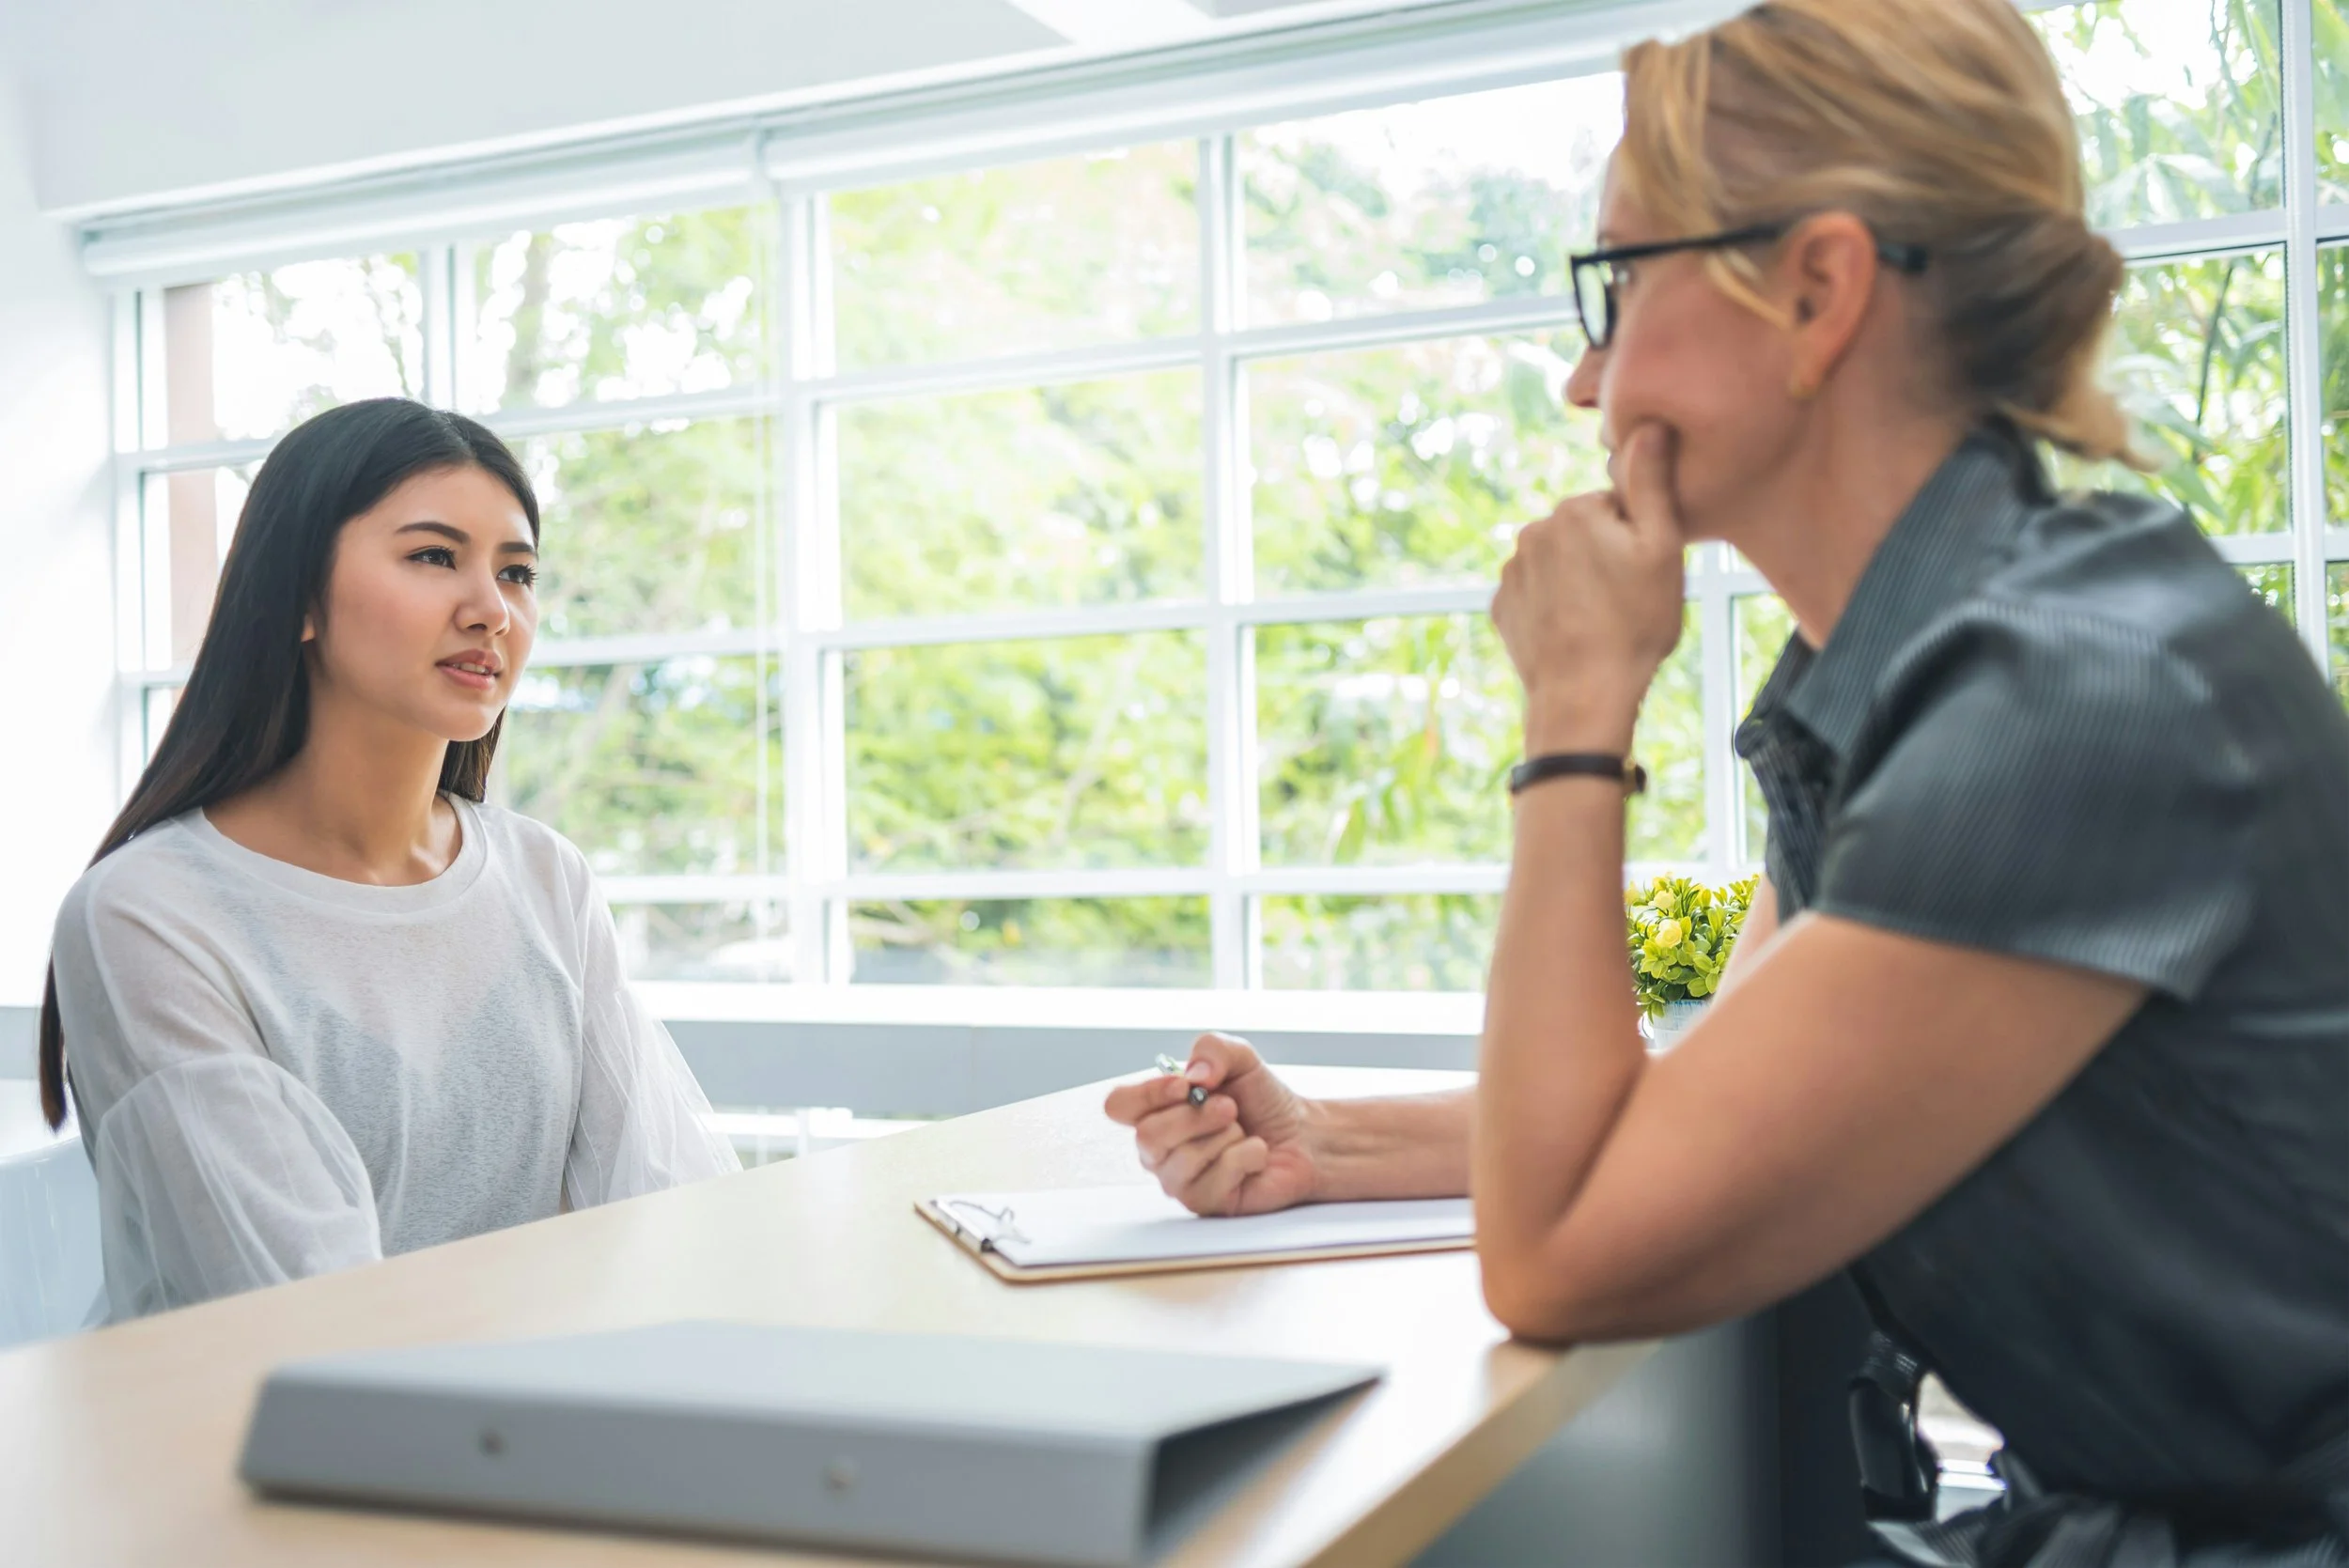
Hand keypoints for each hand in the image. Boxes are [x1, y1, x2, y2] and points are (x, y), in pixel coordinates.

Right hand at [1101, 1033, 1321, 1215]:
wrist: (1302, 1134)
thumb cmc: (1262, 1100)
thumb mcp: (1239, 1058)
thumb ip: (1212, 1050)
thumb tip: (1195, 1076)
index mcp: (1155, 1111)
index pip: (1117, 1105)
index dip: (1147, 1094)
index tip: (1187, 1085)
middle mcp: (1159, 1149)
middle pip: (1147, 1136)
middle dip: (1196, 1117)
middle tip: (1229, 1108)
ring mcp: (1179, 1180)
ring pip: (1181, 1161)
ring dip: (1225, 1137)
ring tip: (1242, 1132)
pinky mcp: (1205, 1203)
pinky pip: (1214, 1180)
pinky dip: (1245, 1157)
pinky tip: (1255, 1154)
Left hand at [1491, 423, 1688, 752]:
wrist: (1583, 696)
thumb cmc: (1634, 625)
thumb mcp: (1661, 548)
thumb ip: (1651, 482)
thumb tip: (1645, 424)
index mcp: (1573, 511)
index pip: (1617, 508)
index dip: (1638, 539)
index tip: (1643, 573)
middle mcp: (1533, 532)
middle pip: (1585, 533)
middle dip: (1606, 557)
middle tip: (1626, 599)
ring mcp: (1511, 572)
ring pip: (1560, 564)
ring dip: (1579, 582)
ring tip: (1601, 620)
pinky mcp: (1501, 607)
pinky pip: (1537, 594)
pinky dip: (1555, 607)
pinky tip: (1573, 633)